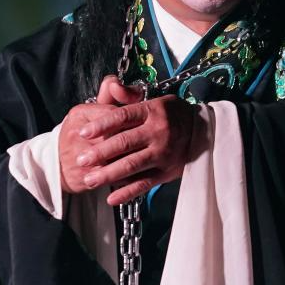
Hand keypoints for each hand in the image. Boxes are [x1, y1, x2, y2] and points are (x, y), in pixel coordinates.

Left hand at [74, 76, 202, 204]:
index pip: (123, 117)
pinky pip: (144, 183)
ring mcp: (162, 153)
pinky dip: (127, 192)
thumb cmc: (171, 114)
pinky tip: (111, 198)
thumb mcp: (153, 98)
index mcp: (152, 111)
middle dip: (100, 152)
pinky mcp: (166, 171)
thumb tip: (112, 86)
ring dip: (109, 174)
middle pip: (124, 142)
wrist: (203, 131)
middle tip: (81, 159)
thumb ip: (128, 95)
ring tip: (90, 179)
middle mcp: (158, 132)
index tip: (83, 132)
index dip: (101, 125)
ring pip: (132, 165)